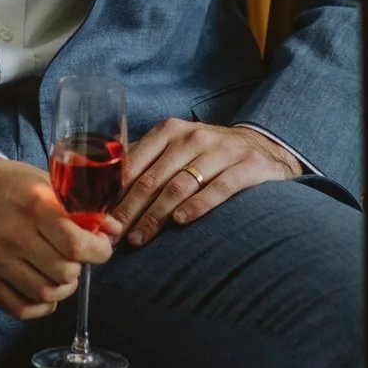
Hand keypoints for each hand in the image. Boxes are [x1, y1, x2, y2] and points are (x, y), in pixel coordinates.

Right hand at [0, 156, 113, 320]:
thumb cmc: (8, 182)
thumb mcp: (45, 181)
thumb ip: (80, 205)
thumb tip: (113, 230)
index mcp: (33, 205)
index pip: (77, 245)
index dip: (99, 252)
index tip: (101, 248)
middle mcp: (13, 235)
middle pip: (64, 272)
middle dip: (80, 268)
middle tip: (78, 257)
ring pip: (45, 294)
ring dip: (63, 288)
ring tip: (62, 273)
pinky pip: (19, 309)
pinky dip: (41, 308)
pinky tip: (45, 292)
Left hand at [109, 120, 299, 247]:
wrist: (265, 147)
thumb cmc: (209, 154)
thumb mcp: (178, 147)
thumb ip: (147, 161)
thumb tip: (105, 188)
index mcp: (171, 131)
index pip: (136, 163)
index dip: (116, 193)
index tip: (102, 218)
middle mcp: (194, 136)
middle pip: (154, 178)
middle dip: (130, 210)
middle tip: (115, 236)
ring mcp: (222, 150)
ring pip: (181, 185)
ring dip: (156, 215)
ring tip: (140, 237)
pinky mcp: (248, 166)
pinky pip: (219, 188)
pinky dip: (197, 205)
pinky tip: (181, 221)